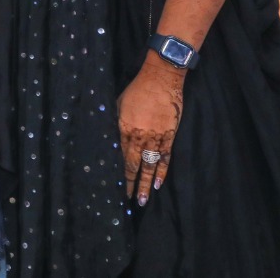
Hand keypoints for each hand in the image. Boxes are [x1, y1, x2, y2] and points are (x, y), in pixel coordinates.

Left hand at [119, 58, 183, 205]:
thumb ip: (115, 122)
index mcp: (124, 127)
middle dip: (130, 184)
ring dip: (146, 184)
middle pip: (133, 165)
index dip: (118, 171)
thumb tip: (110, 138)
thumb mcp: (118, 104)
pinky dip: (161, 172)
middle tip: (129, 200)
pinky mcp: (169, 136)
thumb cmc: (136, 90)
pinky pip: (165, 158)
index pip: (119, 156)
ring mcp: (156, 137)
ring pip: (149, 166)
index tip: (114, 184)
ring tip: (143, 200)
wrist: (160, 80)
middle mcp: (139, 136)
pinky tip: (157, 184)